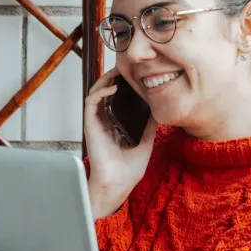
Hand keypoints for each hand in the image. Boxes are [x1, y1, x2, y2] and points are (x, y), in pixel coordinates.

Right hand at [83, 68, 156, 217]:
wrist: (118, 184)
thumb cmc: (128, 169)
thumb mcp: (146, 141)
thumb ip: (150, 125)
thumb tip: (160, 108)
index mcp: (116, 123)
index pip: (116, 97)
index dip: (123, 83)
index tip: (134, 73)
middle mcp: (104, 120)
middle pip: (105, 91)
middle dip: (113, 76)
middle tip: (125, 66)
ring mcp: (97, 122)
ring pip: (96, 92)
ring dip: (106, 79)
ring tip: (118, 71)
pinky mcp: (91, 125)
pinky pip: (91, 102)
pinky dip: (101, 92)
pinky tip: (113, 87)